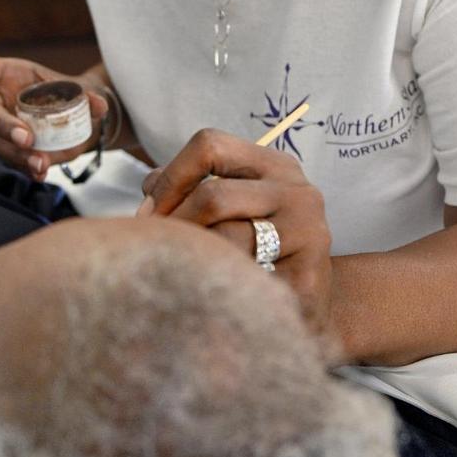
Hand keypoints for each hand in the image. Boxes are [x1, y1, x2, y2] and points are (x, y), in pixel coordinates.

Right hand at [0, 51, 108, 179]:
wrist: (77, 120)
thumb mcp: (80, 90)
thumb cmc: (67, 94)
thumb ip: (89, 95)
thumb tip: (98, 105)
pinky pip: (9, 161)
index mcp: (6, 74)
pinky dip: (25, 168)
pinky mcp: (8, 150)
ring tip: (40, 163)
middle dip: (1, 125)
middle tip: (26, 138)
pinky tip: (40, 172)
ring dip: (15, 154)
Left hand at [138, 129, 333, 334]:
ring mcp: (308, 233)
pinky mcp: (309, 276)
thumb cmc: (256, 256)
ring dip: (194, 259)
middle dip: (173, 226)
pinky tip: (214, 295)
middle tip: (153, 251)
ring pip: (225, 239)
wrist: (301, 311)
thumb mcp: (230, 211)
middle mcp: (297, 192)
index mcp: (275, 166)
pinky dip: (218, 286)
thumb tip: (149, 188)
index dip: (170, 177)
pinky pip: (242, 277)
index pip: (210, 146)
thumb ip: (189, 190)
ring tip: (184, 274)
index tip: (148, 212)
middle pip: (212, 196)